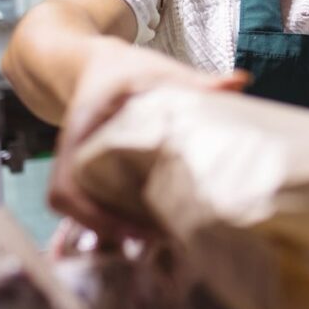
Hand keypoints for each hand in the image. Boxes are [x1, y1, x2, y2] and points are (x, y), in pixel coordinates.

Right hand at [48, 37, 248, 236]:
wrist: (95, 67)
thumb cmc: (124, 70)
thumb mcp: (156, 70)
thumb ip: (196, 81)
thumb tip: (239, 81)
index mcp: (80, 133)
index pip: (68, 186)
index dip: (97, 214)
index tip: (139, 226)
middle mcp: (71, 156)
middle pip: (76, 208)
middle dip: (116, 228)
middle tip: (164, 239)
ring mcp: (76, 169)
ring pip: (84, 212)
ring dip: (119, 228)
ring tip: (165, 240)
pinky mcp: (90, 176)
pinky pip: (96, 207)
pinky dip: (122, 220)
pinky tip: (157, 229)